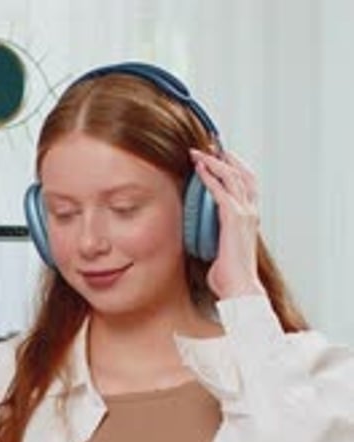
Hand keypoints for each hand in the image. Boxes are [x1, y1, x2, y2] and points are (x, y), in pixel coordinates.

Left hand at [190, 148, 264, 300]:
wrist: (240, 289)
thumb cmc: (230, 278)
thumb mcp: (220, 252)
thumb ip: (213, 240)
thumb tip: (197, 240)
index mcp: (250, 219)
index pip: (245, 184)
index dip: (233, 168)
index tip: (218, 158)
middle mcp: (251, 212)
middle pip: (241, 174)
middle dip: (223, 158)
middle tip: (207, 147)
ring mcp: (245, 214)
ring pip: (231, 176)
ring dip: (213, 162)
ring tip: (196, 153)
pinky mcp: (234, 218)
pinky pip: (221, 190)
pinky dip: (209, 176)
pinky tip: (198, 169)